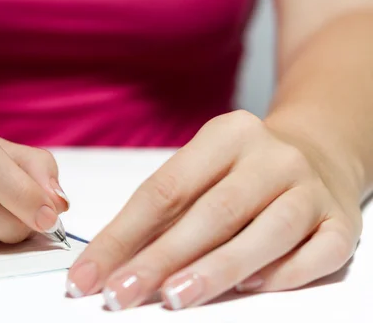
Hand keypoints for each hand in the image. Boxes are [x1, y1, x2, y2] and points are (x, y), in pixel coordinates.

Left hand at [66, 110, 361, 310]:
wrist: (317, 152)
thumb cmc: (243, 170)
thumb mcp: (202, 171)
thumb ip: (165, 212)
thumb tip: (113, 262)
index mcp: (227, 135)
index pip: (164, 190)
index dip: (122, 235)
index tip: (90, 274)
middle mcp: (272, 157)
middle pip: (212, 213)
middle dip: (160, 259)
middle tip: (121, 294)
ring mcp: (310, 188)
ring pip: (266, 232)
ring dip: (216, 270)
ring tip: (174, 298)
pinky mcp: (342, 221)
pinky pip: (318, 253)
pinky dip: (283, 274)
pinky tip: (250, 287)